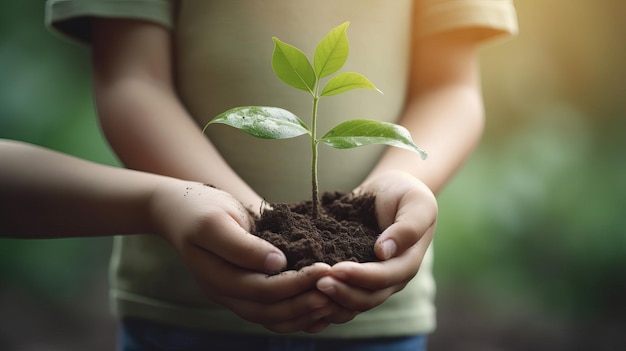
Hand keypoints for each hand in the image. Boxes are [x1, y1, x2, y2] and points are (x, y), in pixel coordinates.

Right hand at [149, 180, 334, 332]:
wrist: (181, 210)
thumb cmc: (199, 209)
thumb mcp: (215, 222)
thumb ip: (242, 246)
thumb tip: (277, 264)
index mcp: (218, 278)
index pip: (263, 291)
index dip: (295, 284)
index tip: (324, 268)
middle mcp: (227, 294)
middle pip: (271, 312)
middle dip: (305, 302)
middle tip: (338, 288)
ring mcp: (236, 295)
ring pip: (273, 318)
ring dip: (304, 313)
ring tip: (334, 301)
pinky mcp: (246, 289)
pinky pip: (273, 312)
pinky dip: (297, 313)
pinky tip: (319, 305)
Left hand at [316, 170, 436, 322]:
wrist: (390, 191)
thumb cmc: (405, 194)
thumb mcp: (417, 203)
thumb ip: (407, 227)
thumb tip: (384, 252)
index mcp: (408, 263)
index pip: (385, 278)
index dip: (361, 277)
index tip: (337, 269)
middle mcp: (390, 278)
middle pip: (367, 298)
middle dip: (342, 292)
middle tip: (317, 282)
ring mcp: (371, 281)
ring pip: (352, 304)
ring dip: (332, 300)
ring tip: (310, 289)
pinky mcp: (354, 277)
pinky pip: (340, 295)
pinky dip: (325, 299)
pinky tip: (306, 292)